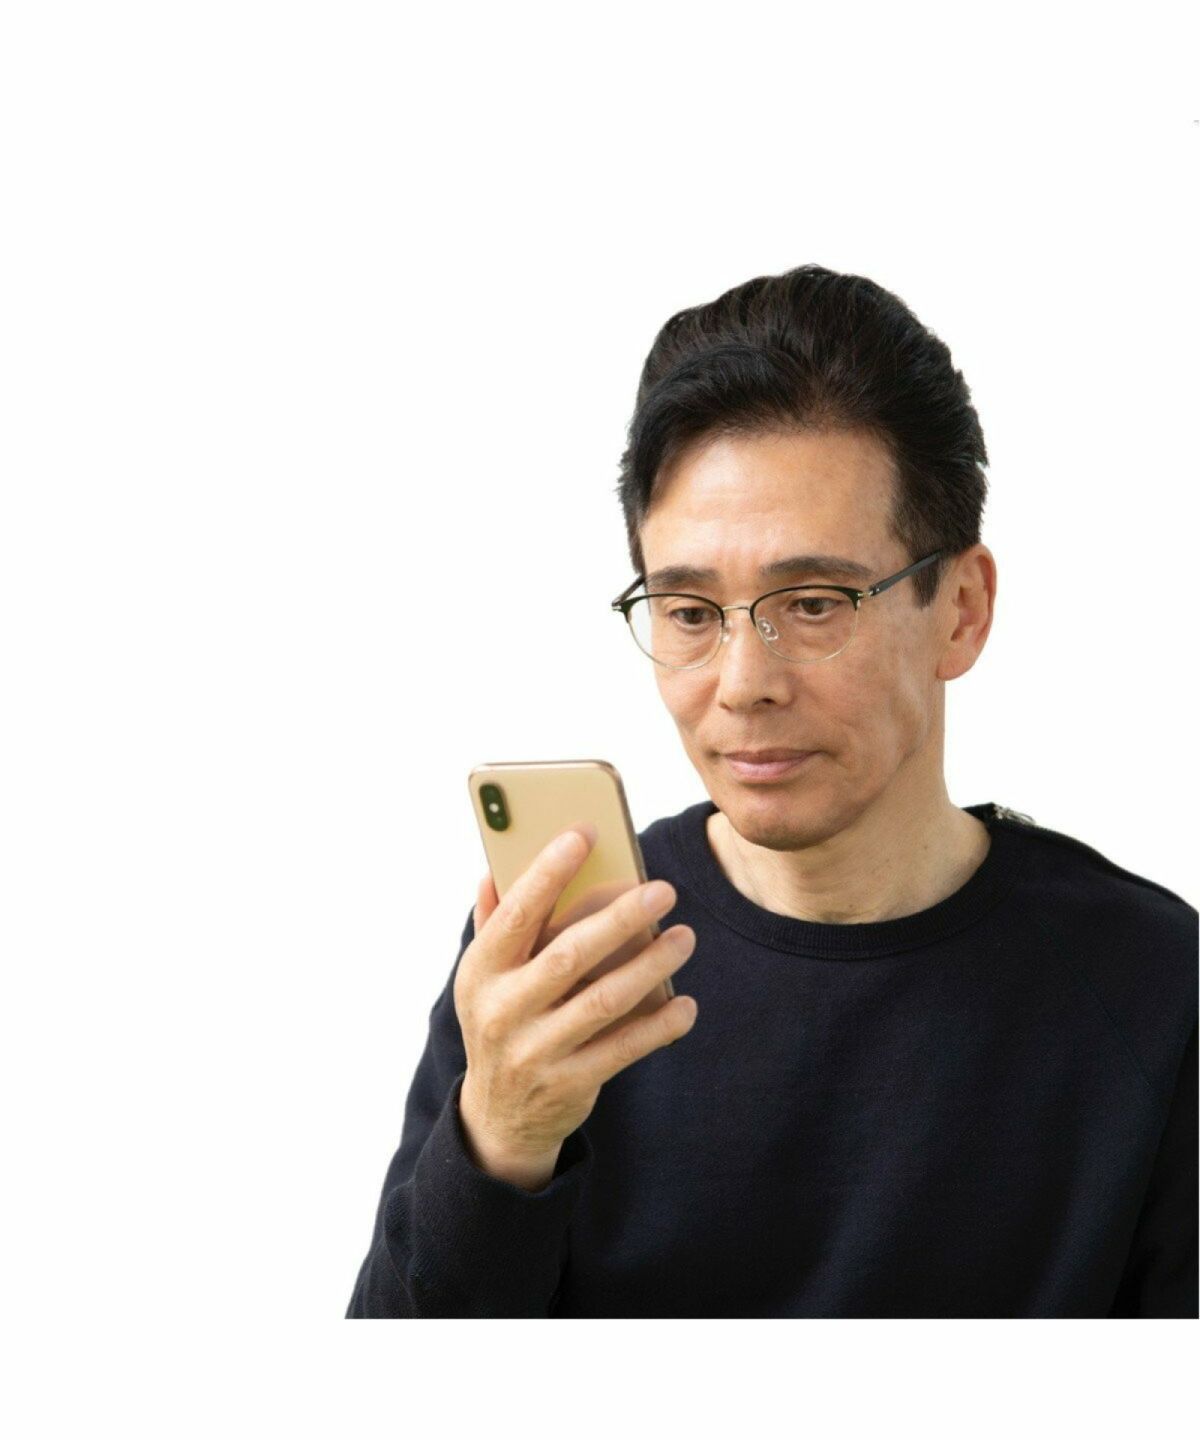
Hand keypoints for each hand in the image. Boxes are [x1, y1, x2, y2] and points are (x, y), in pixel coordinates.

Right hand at [454, 826, 696, 1182]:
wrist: (498, 1117)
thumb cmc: (500, 1020)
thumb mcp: (484, 976)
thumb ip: (493, 922)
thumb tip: (493, 870)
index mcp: (481, 971)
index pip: (517, 912)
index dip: (549, 870)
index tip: (586, 832)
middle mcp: (502, 1010)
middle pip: (570, 955)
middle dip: (620, 918)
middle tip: (663, 889)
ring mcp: (534, 1051)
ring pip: (603, 1000)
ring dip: (650, 966)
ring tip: (684, 937)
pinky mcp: (568, 1083)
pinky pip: (623, 1049)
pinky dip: (659, 1025)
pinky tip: (686, 1003)